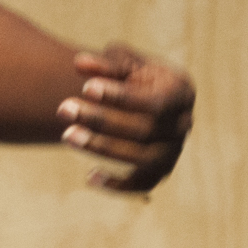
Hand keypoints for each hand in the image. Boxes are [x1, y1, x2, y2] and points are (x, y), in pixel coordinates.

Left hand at [57, 45, 194, 191]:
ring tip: (67, 135)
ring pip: (142, 158)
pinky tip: (90, 177)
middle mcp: (183, 124)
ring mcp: (174, 150)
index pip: (153, 100)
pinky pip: (144, 184)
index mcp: (181, 91)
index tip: (86, 87)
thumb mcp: (124, 61)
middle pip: (144, 130)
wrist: (142, 97)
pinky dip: (119, 186)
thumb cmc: (132, 74)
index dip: (120, 96)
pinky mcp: (161, 171)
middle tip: (63, 109)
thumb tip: (80, 63)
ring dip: (103, 148)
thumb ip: (106, 64)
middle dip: (101, 120)